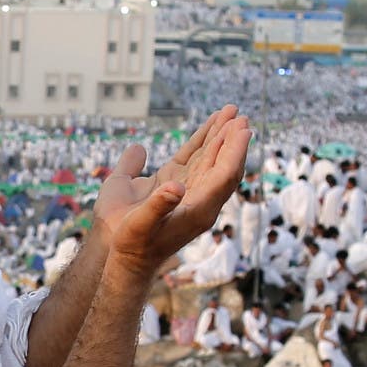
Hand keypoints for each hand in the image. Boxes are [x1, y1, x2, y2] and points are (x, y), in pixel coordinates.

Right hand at [96, 106, 251, 280]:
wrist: (123, 256)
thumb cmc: (131, 243)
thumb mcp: (140, 225)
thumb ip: (157, 206)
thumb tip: (175, 187)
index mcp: (198, 210)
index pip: (224, 177)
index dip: (234, 152)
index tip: (243, 130)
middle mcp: (199, 199)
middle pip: (223, 164)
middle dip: (232, 139)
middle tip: (240, 114)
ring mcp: (188, 190)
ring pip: (210, 158)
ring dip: (221, 134)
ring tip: (231, 111)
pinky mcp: (174, 184)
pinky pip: (193, 157)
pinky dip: (203, 140)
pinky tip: (211, 124)